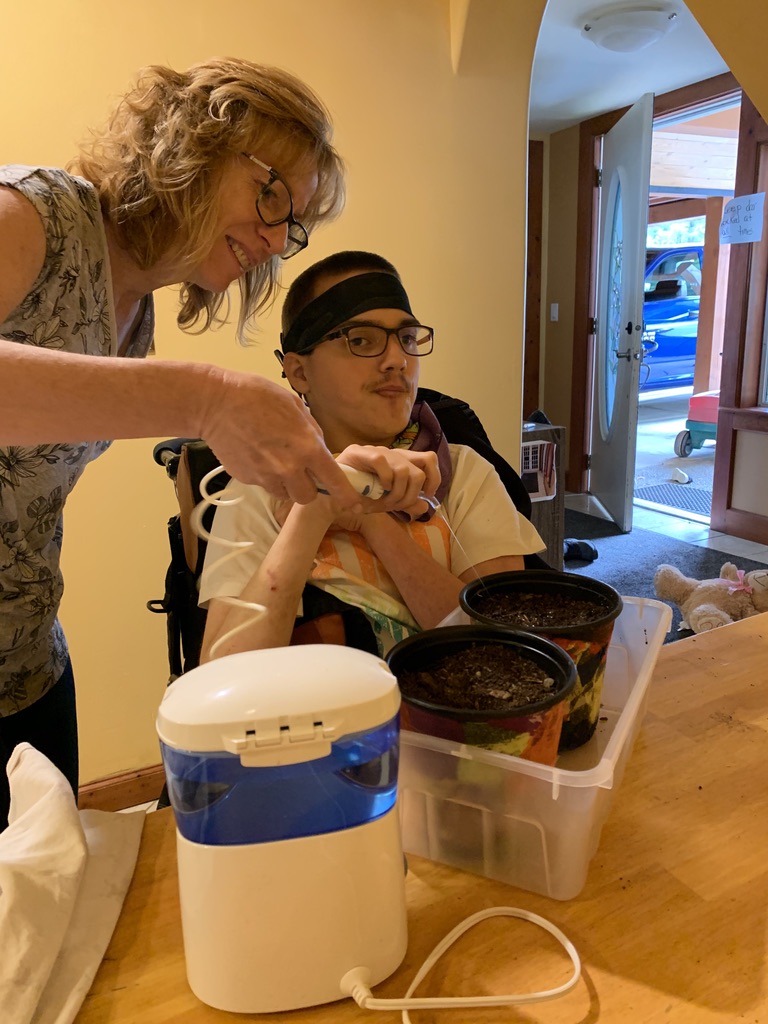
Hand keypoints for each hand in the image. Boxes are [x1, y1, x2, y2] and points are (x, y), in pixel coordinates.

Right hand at [202, 369, 361, 508]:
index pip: (334, 482)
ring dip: (286, 484)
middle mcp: (288, 467)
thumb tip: (318, 446)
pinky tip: (258, 455)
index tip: (355, 505)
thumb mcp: (295, 406)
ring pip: (285, 494)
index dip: (347, 496)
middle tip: (302, 473)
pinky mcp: (247, 478)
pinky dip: (266, 476)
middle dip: (308, 488)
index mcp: (307, 448)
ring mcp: (265, 476)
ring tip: (276, 461)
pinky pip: (264, 485)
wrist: (216, 402)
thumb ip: (312, 431)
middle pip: (307, 497)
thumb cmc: (257, 396)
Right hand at [336, 445, 439, 512]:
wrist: (330, 497)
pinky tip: (376, 488)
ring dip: (396, 494)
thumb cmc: (358, 497)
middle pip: (419, 471)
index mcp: (400, 462)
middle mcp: (391, 454)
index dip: (434, 478)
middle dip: (411, 495)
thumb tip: (426, 507)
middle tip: (397, 505)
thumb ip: (406, 504)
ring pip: (404, 471)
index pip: (429, 459)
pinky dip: (383, 479)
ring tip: (384, 502)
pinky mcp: (359, 452)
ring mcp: (376, 451)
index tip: (426, 496)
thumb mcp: (387, 502)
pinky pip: (383, 463)